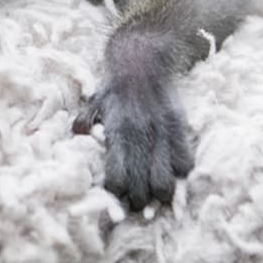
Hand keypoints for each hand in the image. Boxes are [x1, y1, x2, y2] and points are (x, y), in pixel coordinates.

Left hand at [73, 76, 193, 210]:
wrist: (144, 60)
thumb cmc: (116, 88)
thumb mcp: (94, 103)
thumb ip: (85, 121)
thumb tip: (78, 134)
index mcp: (117, 132)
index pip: (117, 179)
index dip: (116, 193)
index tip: (117, 193)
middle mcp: (140, 136)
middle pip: (141, 189)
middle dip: (137, 201)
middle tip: (136, 200)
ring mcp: (162, 134)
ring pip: (165, 183)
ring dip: (159, 193)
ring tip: (155, 191)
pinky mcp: (179, 128)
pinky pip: (185, 164)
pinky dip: (179, 174)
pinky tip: (171, 169)